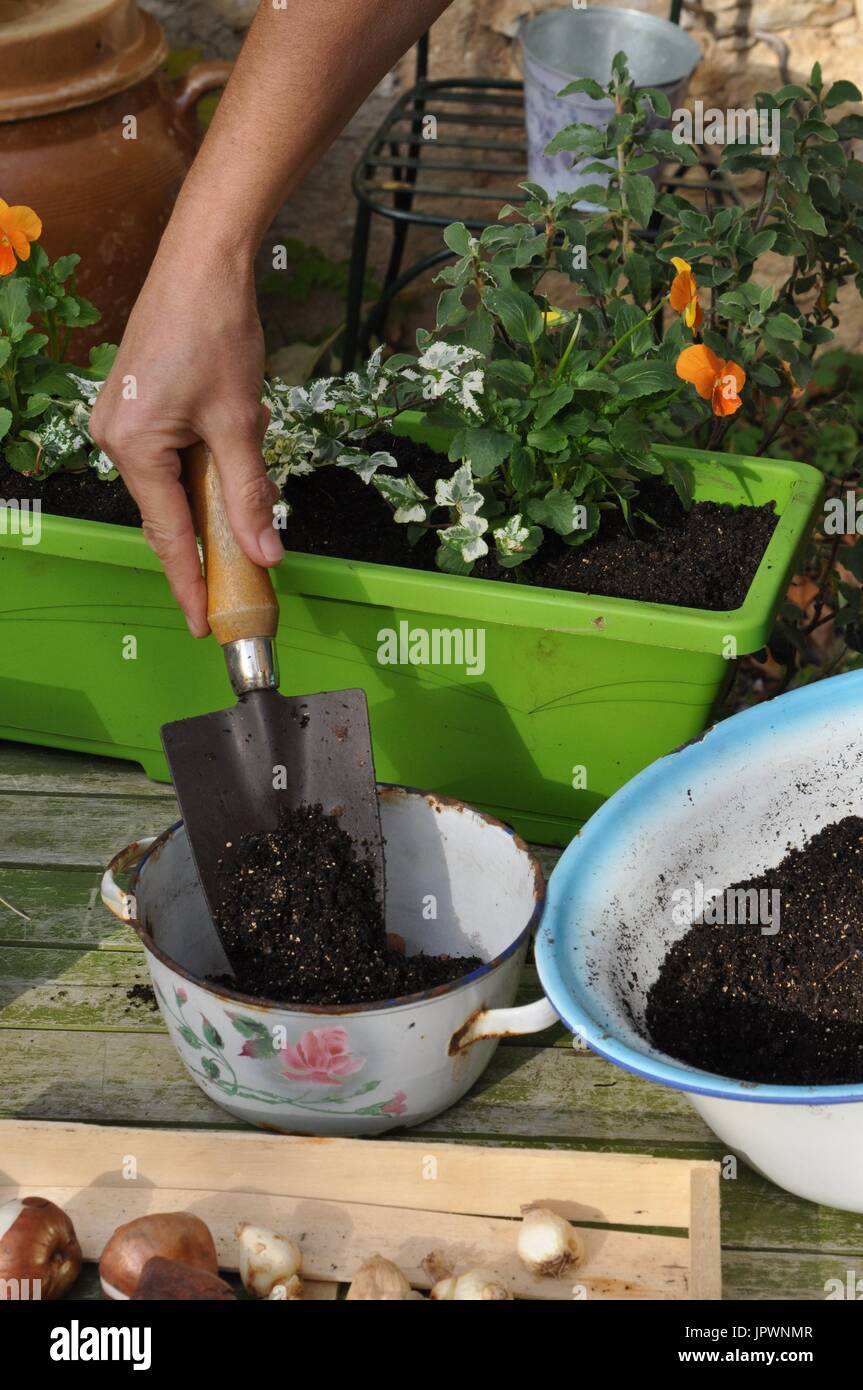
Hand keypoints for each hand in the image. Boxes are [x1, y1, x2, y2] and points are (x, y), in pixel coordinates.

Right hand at [89, 235, 280, 636]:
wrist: (202, 262)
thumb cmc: (217, 332)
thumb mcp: (242, 424)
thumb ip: (249, 496)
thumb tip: (266, 554)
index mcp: (134, 448)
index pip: (168, 536)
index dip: (189, 583)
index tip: (205, 623)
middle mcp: (115, 439)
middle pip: (166, 515)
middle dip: (204, 548)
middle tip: (243, 582)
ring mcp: (121, 422)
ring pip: (171, 487)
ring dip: (208, 504)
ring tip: (246, 515)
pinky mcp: (135, 406)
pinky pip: (168, 460)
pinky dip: (199, 475)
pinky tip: (229, 469)